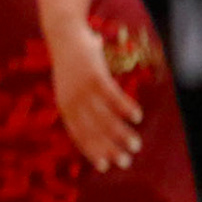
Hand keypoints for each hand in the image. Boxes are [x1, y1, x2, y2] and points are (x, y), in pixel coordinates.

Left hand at [49, 21, 142, 172]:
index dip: (91, 151)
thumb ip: (79, 107)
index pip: (78, 134)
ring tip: (136, 145)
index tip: (106, 166)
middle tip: (126, 162)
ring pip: (105, 117)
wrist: (64, 34)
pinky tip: (138, 117)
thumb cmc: (70, 64)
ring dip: (122, 133)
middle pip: (93, 130)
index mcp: (64, 105)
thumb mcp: (68, 88)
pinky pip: (113, 96)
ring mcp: (83, 87)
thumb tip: (96, 129)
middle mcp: (72, 99)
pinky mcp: (95, 75)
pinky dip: (125, 108)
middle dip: (110, 148)